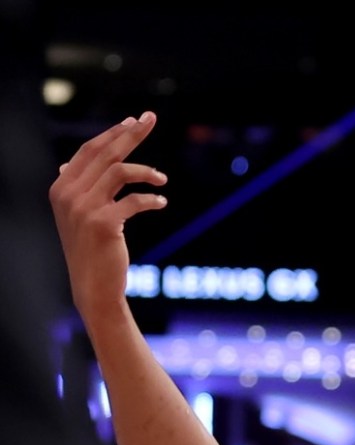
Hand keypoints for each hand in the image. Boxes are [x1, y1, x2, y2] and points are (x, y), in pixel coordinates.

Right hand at [48, 111, 166, 315]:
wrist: (93, 285)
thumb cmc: (91, 249)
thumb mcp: (77, 215)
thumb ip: (76, 189)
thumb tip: (68, 165)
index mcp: (61, 187)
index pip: (91, 150)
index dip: (114, 133)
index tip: (135, 121)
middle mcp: (68, 194)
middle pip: (105, 153)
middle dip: (131, 134)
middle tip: (151, 119)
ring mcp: (84, 208)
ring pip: (120, 171)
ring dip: (147, 172)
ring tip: (163, 180)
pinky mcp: (104, 223)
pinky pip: (134, 201)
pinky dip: (151, 199)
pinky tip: (161, 202)